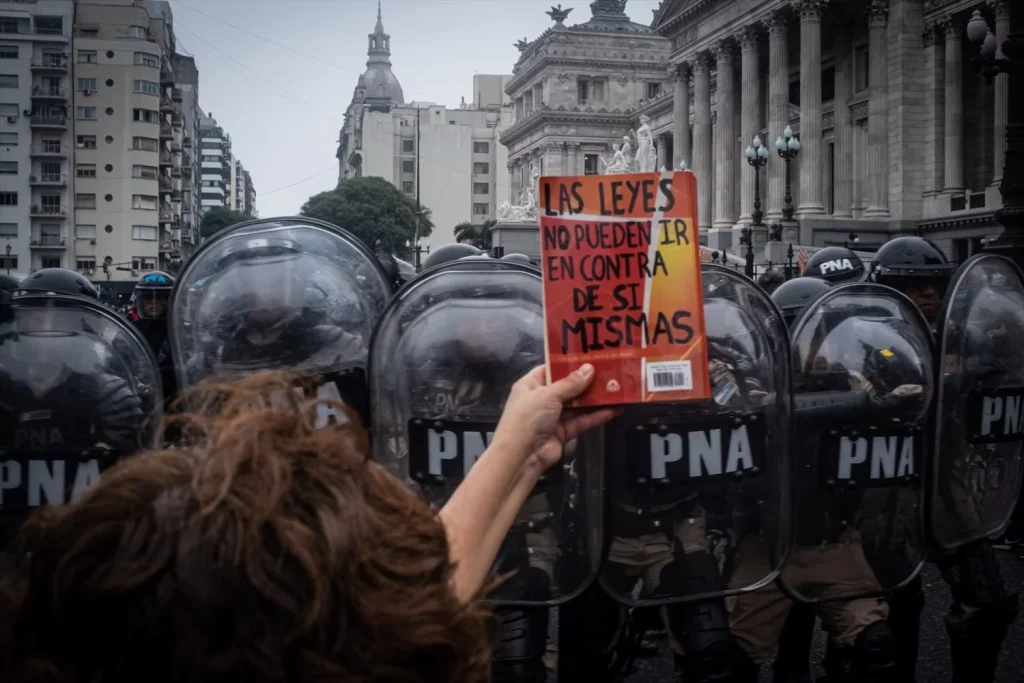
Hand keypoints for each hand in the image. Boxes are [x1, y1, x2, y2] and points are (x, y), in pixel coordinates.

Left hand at [493, 364, 617, 470]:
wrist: (521, 456)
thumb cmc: (528, 417)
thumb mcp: (548, 394)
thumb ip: (571, 383)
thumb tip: (589, 368)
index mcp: (531, 384)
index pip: (551, 369)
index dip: (568, 363)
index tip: (589, 356)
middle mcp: (542, 399)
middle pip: (567, 387)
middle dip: (586, 381)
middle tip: (609, 371)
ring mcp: (553, 416)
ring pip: (577, 405)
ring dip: (595, 399)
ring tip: (616, 390)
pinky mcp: (563, 432)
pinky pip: (581, 421)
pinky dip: (596, 416)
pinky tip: (613, 410)